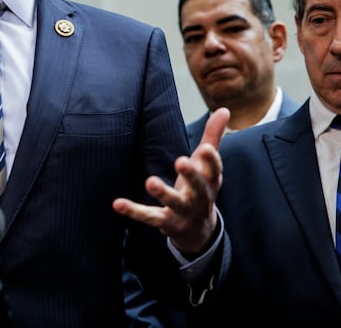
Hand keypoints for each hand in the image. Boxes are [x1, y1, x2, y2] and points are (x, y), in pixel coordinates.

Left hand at [113, 107, 228, 256]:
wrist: (200, 231)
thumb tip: (223, 109)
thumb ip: (213, 137)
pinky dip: (134, 211)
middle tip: (180, 161)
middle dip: (191, 175)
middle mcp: (200, 198)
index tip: (206, 149)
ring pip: (174, 202)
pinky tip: (117, 203)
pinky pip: (149, 217)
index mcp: (211, 182)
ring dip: (163, 193)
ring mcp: (183, 211)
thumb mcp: (208, 165)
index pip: (214, 170)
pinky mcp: (166, 222)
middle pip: (198, 187)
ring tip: (150, 182)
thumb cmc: (201, 188)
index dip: (212, 161)